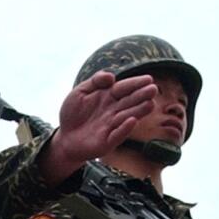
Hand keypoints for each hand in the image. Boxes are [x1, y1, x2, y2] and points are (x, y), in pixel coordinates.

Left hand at [39, 71, 158, 185]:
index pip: (124, 88)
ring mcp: (111, 127)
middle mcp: (113, 111)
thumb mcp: (80, 92)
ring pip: (127, 117)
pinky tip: (132, 121)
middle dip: (141, 96)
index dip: (135, 83)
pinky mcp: (107, 142)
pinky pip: (116, 135)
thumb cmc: (73, 113)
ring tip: (150, 104)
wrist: (64, 137)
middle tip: (154, 90)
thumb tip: (111, 76)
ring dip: (139, 111)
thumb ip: (95, 81)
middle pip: (129, 102)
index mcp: (108, 97)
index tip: (149, 79)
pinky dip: (124, 129)